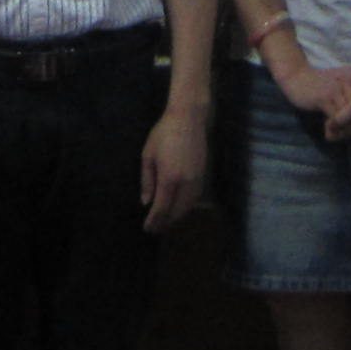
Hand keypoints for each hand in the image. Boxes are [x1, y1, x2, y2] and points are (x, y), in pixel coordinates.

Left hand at [139, 108, 207, 232]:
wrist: (188, 119)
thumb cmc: (163, 134)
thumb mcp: (148, 155)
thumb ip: (147, 181)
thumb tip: (147, 202)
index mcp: (169, 178)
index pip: (162, 208)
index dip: (154, 221)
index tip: (147, 229)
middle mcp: (185, 182)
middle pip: (176, 211)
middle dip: (165, 222)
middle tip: (155, 229)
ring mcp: (197, 179)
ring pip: (188, 207)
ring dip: (177, 216)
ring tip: (166, 222)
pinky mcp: (203, 175)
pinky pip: (195, 198)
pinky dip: (187, 207)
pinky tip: (179, 208)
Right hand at [270, 55, 350, 123]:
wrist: (296, 77)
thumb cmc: (318, 82)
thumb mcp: (338, 80)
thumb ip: (350, 90)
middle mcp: (346, 80)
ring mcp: (335, 89)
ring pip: (348, 113)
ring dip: (347, 125)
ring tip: (346, 134)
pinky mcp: (324, 98)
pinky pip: (336, 117)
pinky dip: (337, 126)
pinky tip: (334, 131)